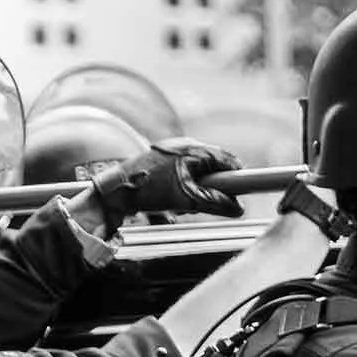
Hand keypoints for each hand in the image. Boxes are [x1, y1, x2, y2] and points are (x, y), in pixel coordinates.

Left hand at [89, 137, 241, 227]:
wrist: (113, 190)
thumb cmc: (148, 188)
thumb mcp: (186, 199)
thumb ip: (215, 203)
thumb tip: (238, 208)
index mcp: (193, 149)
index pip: (227, 158)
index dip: (237, 175)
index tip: (244, 191)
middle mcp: (184, 147)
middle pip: (213, 168)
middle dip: (213, 189)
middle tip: (209, 205)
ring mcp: (171, 155)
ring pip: (197, 176)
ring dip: (196, 194)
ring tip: (182, 207)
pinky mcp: (161, 165)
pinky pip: (181, 179)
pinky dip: (183, 193)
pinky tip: (171, 206)